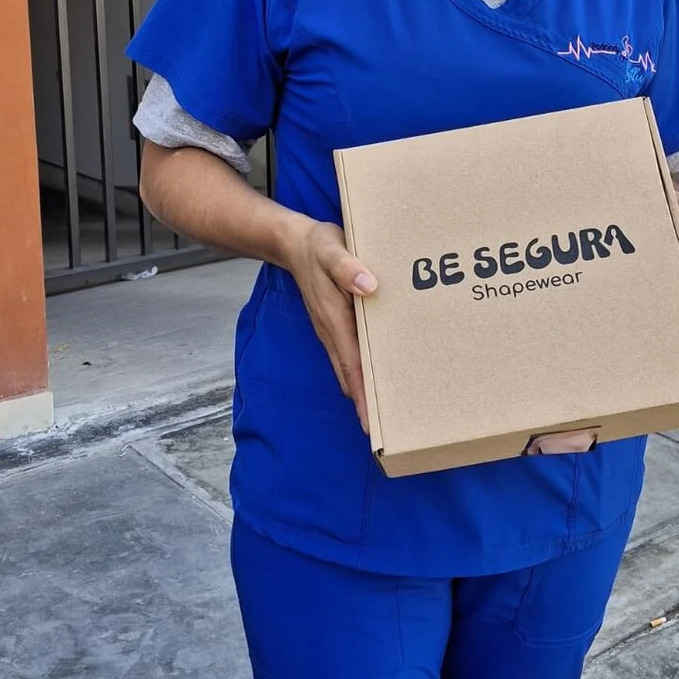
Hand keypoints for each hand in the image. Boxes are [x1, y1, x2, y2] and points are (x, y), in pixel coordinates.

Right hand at [281, 217, 377, 433]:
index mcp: (334, 320)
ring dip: (363, 392)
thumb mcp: (333, 250)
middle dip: (365, 405)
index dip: (363, 396)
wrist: (294, 242)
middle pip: (351, 377)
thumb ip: (348, 268)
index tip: (372, 426)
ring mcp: (331, 330)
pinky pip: (348, 355)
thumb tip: (369, 287)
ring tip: (383, 416)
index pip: (352, 366)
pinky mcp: (334, 324)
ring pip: (349, 369)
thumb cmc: (318, 246)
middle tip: (385, 435)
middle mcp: (332, 332)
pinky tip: (374, 377)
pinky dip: (359, 372)